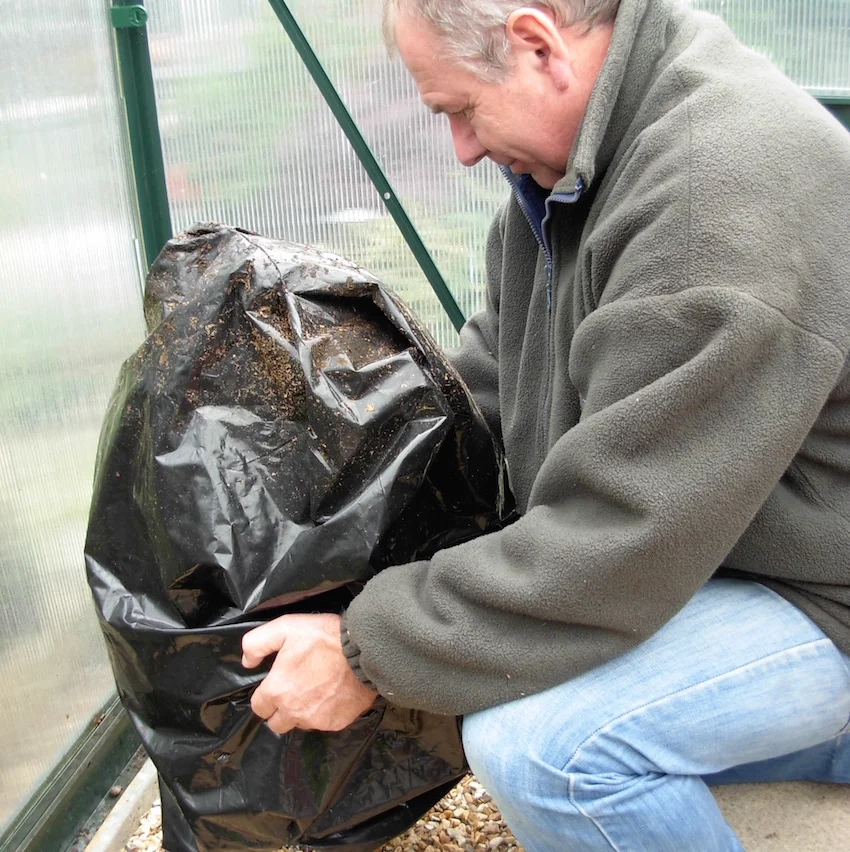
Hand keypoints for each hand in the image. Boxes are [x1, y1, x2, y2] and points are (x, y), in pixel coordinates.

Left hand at [241, 612, 376, 734]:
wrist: (364, 650)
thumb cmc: (324, 637)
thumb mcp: (286, 627)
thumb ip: (257, 643)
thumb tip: (247, 662)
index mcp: (278, 691)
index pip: (258, 708)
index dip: (265, 696)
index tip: (275, 685)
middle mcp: (294, 712)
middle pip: (276, 724)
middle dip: (280, 711)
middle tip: (293, 690)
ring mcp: (316, 720)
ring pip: (300, 725)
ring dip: (302, 713)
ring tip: (314, 691)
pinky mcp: (336, 723)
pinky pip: (323, 724)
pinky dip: (324, 713)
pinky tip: (332, 694)